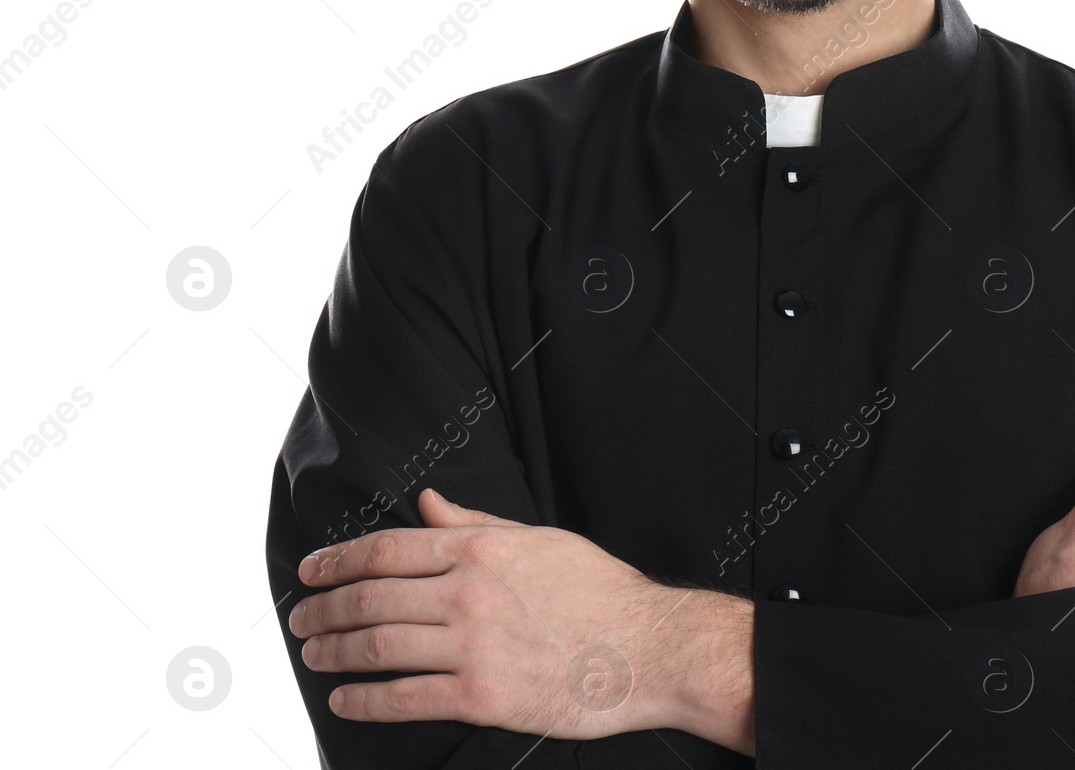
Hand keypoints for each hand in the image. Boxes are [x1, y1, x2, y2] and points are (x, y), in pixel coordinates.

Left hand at [290, 488, 679, 736]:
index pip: (387, 549)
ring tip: (313, 655)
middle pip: (371, 598)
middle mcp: (469, 593)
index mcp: (481, 549)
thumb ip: (474, 524)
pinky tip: (344, 697)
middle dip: (324, 610)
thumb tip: (426, 504)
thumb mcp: (538, 540)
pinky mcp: (482, 696)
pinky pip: (404, 698)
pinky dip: (364, 699)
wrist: (646, 647)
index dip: (337, 560)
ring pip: (377, 647)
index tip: (310, 571)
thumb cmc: (598, 590)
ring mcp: (472, 646)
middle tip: (300, 619)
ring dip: (333, 652)